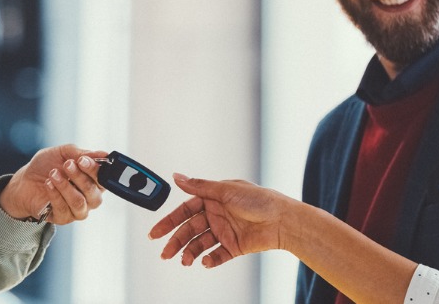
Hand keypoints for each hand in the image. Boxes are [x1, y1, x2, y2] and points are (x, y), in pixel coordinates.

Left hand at [3, 144, 107, 224]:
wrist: (25, 180)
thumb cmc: (47, 166)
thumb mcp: (63, 153)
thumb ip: (82, 154)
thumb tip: (103, 154)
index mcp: (93, 181)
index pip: (103, 179)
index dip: (95, 170)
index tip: (82, 160)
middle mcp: (89, 198)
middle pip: (93, 193)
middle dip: (79, 177)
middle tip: (67, 165)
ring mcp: (77, 210)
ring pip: (79, 203)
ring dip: (65, 186)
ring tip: (53, 174)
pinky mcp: (63, 218)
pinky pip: (63, 210)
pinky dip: (55, 195)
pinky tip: (48, 184)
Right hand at [149, 173, 299, 267]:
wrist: (283, 220)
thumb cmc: (260, 200)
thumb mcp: (226, 190)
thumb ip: (199, 186)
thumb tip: (177, 176)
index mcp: (213, 199)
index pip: (185, 211)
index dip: (169, 221)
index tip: (156, 232)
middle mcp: (217, 215)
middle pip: (190, 230)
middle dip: (176, 241)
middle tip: (165, 253)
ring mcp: (224, 231)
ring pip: (200, 244)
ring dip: (190, 252)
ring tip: (185, 260)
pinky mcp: (234, 246)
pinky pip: (217, 255)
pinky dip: (209, 259)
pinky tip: (204, 261)